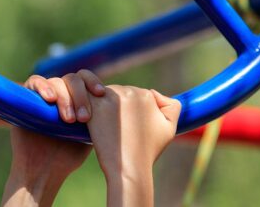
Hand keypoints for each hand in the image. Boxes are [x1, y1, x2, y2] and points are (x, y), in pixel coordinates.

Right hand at [1, 70, 104, 206]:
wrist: (41, 174)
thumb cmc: (67, 157)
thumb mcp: (89, 134)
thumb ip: (100, 117)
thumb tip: (119, 103)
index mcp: (76, 98)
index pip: (86, 78)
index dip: (94, 82)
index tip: (102, 94)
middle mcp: (60, 93)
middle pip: (73, 79)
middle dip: (80, 95)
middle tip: (84, 118)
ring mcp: (43, 94)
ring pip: (57, 81)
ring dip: (65, 97)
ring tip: (68, 119)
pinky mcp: (26, 97)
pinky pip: (34, 81)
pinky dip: (43, 86)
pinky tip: (50, 99)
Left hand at [87, 86, 180, 206]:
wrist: (129, 168)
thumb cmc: (147, 151)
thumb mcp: (169, 128)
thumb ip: (171, 106)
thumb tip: (155, 93)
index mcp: (146, 94)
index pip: (135, 95)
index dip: (132, 111)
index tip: (130, 126)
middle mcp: (130, 90)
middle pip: (120, 93)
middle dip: (118, 107)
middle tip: (117, 127)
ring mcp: (111, 97)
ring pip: (105, 95)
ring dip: (104, 107)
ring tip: (104, 125)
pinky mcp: (95, 105)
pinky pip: (89, 98)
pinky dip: (88, 106)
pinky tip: (89, 119)